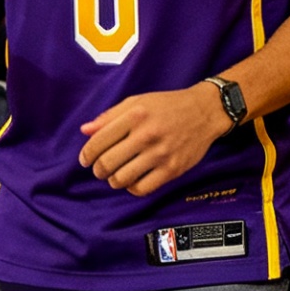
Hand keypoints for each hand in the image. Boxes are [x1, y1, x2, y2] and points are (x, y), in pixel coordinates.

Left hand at [77, 86, 231, 194]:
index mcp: (135, 115)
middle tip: (101, 169)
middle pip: (106, 164)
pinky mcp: (172, 169)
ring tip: (117, 174)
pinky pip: (141, 189)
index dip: (86, 155)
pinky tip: (133, 179)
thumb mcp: (137, 101)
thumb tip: (84, 131)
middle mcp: (146, 134)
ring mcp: (160, 154)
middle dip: (98, 170)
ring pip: (121, 179)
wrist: (205, 111)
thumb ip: (109, 116)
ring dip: (113, 180)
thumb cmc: (168, 105)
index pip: (98, 142)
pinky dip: (132, 188)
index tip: (86, 159)